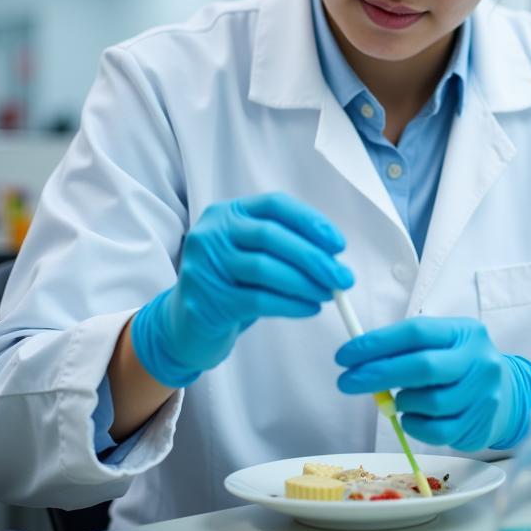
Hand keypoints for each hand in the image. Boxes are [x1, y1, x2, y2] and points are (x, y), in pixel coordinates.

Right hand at [132, 193, 353, 387]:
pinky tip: (309, 308)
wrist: (187, 325)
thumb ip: (286, 246)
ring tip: (329, 294)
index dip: (310, 221)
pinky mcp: (206, 299)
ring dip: (305, 283)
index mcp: (228, 212)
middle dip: (313, 257)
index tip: (338, 244)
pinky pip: (257, 299)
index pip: (275, 205)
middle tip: (343, 278)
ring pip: (264, 268)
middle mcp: (212, 232)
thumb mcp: (253, 253)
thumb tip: (334, 256)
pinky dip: (290, 304)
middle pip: (271, 235)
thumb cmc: (233, 284)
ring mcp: (205, 265)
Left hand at [335, 317, 530, 449]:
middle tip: (346, 382)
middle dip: (378, 374)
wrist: (509, 394)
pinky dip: (414, 425)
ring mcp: (483, 395)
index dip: (377, 343)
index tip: (345, 355)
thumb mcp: (442, 343)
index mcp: (464, 331)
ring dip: (402, 402)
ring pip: (429, 403)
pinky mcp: (480, 425)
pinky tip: (412, 416)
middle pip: (422, 367)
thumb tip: (359, 361)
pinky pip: (436, 432)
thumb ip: (406, 349)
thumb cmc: (460, 365)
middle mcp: (478, 360)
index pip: (416, 332)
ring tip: (399, 398)